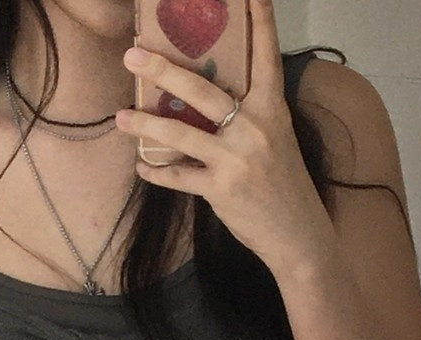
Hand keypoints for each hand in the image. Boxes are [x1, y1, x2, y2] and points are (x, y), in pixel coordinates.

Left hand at [118, 0, 338, 282]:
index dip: (260, 20)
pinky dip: (158, 173)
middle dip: (162, 70)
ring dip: (145, 125)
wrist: (299, 236)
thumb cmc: (284, 186)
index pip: (266, 55)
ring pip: (180, 133)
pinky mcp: (221, 189)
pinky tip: (143, 167)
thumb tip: (205, 99)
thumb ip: (247, 116)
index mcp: (272, 109)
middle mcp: (254, 128)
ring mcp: (236, 159)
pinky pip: (179, 176)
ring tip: (121, 118)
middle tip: (133, 55)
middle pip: (201, 89)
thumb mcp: (275, 140)